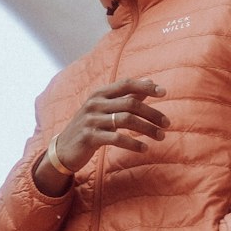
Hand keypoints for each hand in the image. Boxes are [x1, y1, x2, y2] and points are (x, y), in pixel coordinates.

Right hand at [33, 77, 168, 195]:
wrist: (63, 149)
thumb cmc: (90, 127)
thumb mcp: (106, 109)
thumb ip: (127, 96)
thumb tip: (150, 81)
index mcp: (100, 94)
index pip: (126, 84)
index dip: (145, 87)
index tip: (163, 92)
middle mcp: (95, 103)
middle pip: (130, 104)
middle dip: (152, 114)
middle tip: (167, 124)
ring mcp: (91, 120)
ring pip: (126, 120)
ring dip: (147, 129)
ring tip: (161, 137)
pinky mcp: (89, 137)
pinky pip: (116, 138)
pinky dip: (133, 143)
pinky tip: (144, 148)